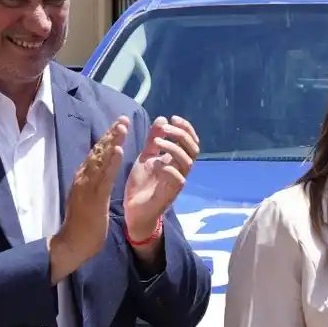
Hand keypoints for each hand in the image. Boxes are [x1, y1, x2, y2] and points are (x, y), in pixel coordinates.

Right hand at [50, 120, 127, 280]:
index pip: (96, 155)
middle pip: (98, 152)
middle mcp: (83, 178)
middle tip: (122, 119)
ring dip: (112, 142)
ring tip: (122, 127)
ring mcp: (87, 187)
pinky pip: (104, 177)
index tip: (118, 125)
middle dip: (110, 134)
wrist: (72, 243)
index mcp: (83, 179)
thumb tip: (99, 173)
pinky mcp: (93, 198)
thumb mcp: (89, 198)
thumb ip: (93, 185)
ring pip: (100, 160)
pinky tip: (119, 150)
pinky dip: (111, 162)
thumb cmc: (82, 224)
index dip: (107, 139)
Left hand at [125, 115, 199, 240]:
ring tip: (157, 143)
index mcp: (176, 160)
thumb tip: (162, 118)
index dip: (185, 128)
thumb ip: (153, 140)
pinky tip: (158, 163)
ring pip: (188, 162)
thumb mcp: (146, 156)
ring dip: (174, 149)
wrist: (133, 209)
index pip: (190, 141)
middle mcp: (180, 170)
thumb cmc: (142, 184)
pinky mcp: (171, 193)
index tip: (172, 117)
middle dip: (182, 135)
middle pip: (193, 149)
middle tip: (167, 128)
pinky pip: (179, 179)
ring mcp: (177, 181)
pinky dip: (170, 169)